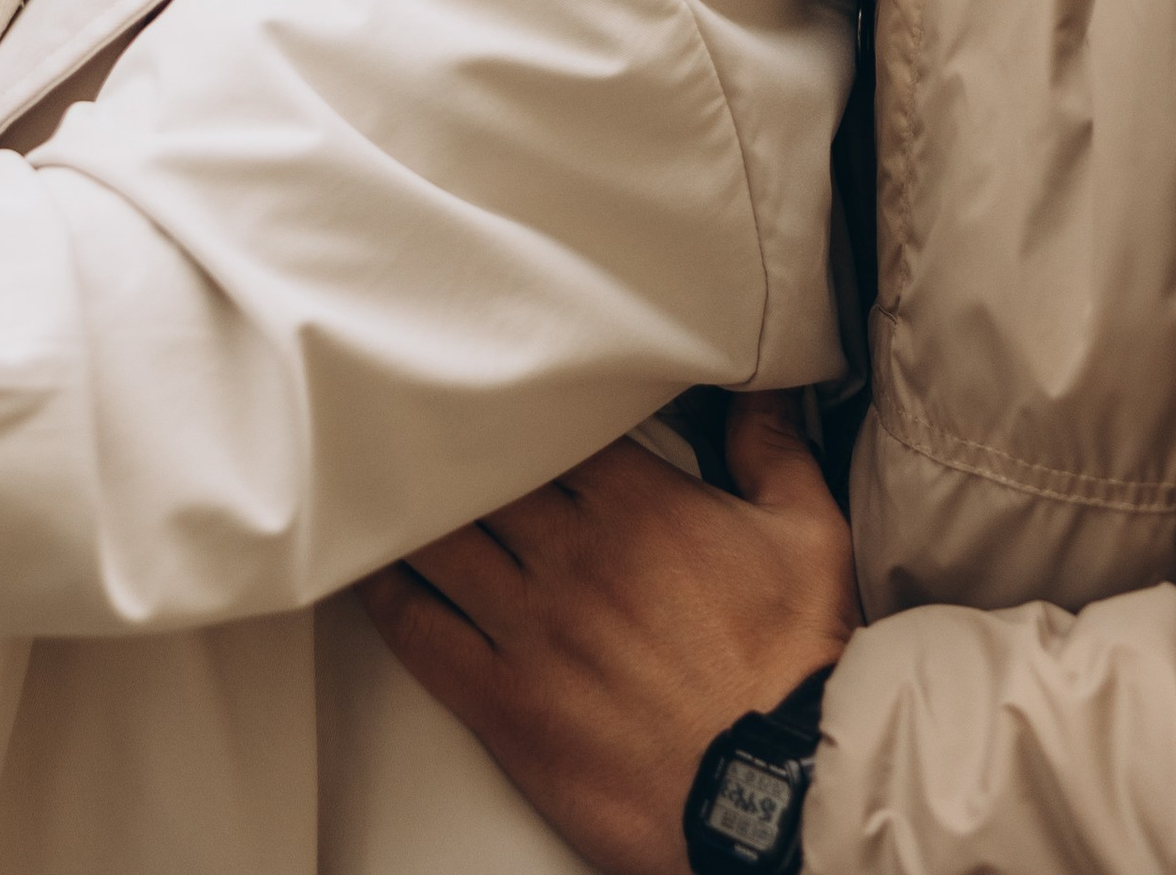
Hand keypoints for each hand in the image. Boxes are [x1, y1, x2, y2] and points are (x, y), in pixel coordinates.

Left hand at [360, 396, 857, 874]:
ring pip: (437, 542)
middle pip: (477, 472)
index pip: (546, 420)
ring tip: (375, 481)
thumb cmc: (797, 667)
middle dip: (446, 442)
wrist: (780, 798)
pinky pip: (420, 635)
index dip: (512, 397)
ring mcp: (530, 629)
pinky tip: (367, 572)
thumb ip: (773, 445)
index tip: (488, 376)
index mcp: (636, 502)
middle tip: (409, 415)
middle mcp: (570, 554)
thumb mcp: (808, 534)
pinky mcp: (506, 704)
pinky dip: (386, 597)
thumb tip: (763, 380)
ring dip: (407, 511)